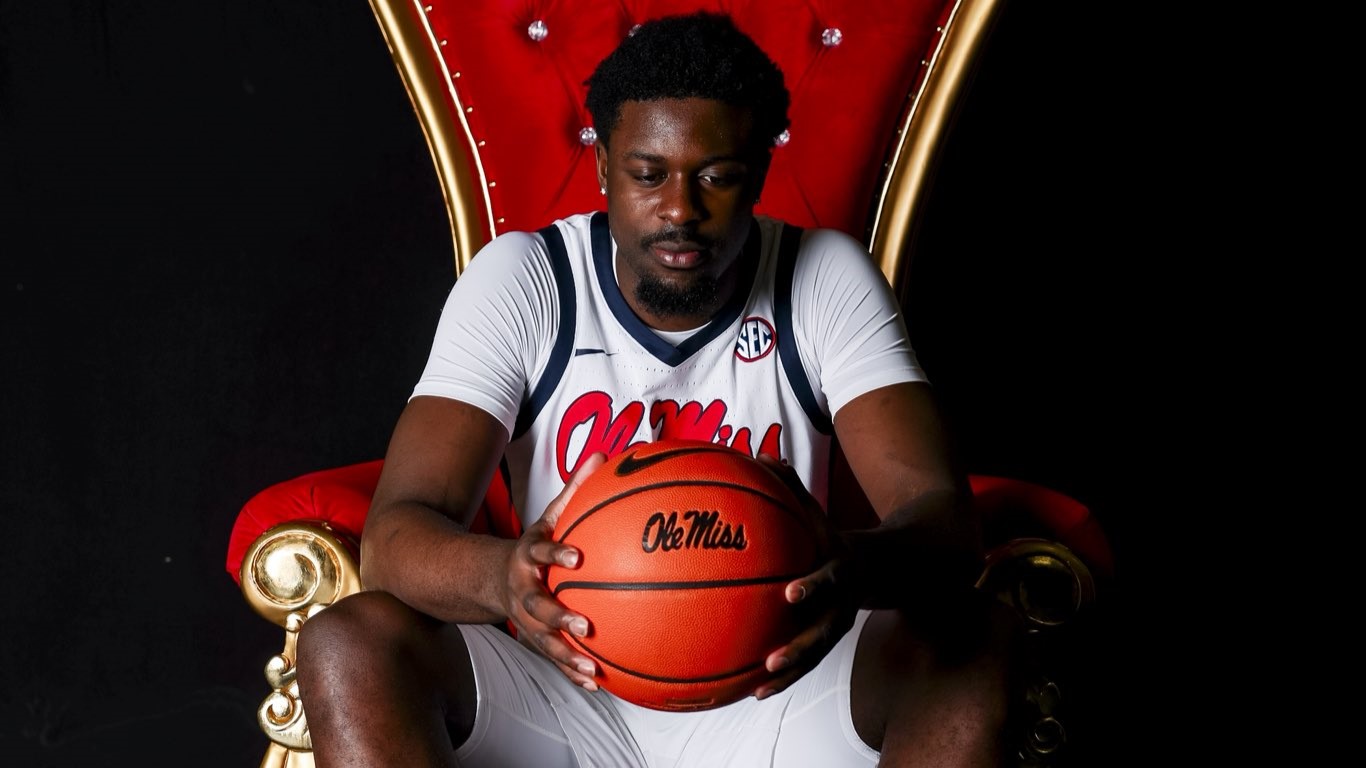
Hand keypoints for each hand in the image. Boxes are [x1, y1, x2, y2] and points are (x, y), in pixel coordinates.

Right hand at [499, 451, 605, 690]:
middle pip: (536, 606)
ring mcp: (525, 618)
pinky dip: (571, 670)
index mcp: (526, 558)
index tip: (577, 555)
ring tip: (591, 667)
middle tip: (584, 624)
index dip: (556, 553)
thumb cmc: (532, 546)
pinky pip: (553, 657)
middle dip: (558, 617)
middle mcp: (522, 590)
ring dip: (566, 655)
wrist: (490, 578)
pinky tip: (596, 682)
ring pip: (543, 640)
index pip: (540, 552)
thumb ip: (574, 491)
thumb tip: (604, 456)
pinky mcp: (534, 637)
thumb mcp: (548, 516)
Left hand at [752, 455, 861, 699]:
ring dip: (790, 675)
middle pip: (824, 632)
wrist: (880, 568)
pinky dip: (783, 679)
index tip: (789, 595)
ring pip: (815, 657)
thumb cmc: (831, 536)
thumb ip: (790, 487)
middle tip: (771, 661)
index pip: (829, 578)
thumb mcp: (817, 511)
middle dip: (800, 648)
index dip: (813, 586)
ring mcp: (837, 627)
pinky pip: (806, 664)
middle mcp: (843, 604)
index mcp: (840, 569)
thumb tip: (760, 456)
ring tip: (759, 689)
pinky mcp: (827, 643)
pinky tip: (750, 692)